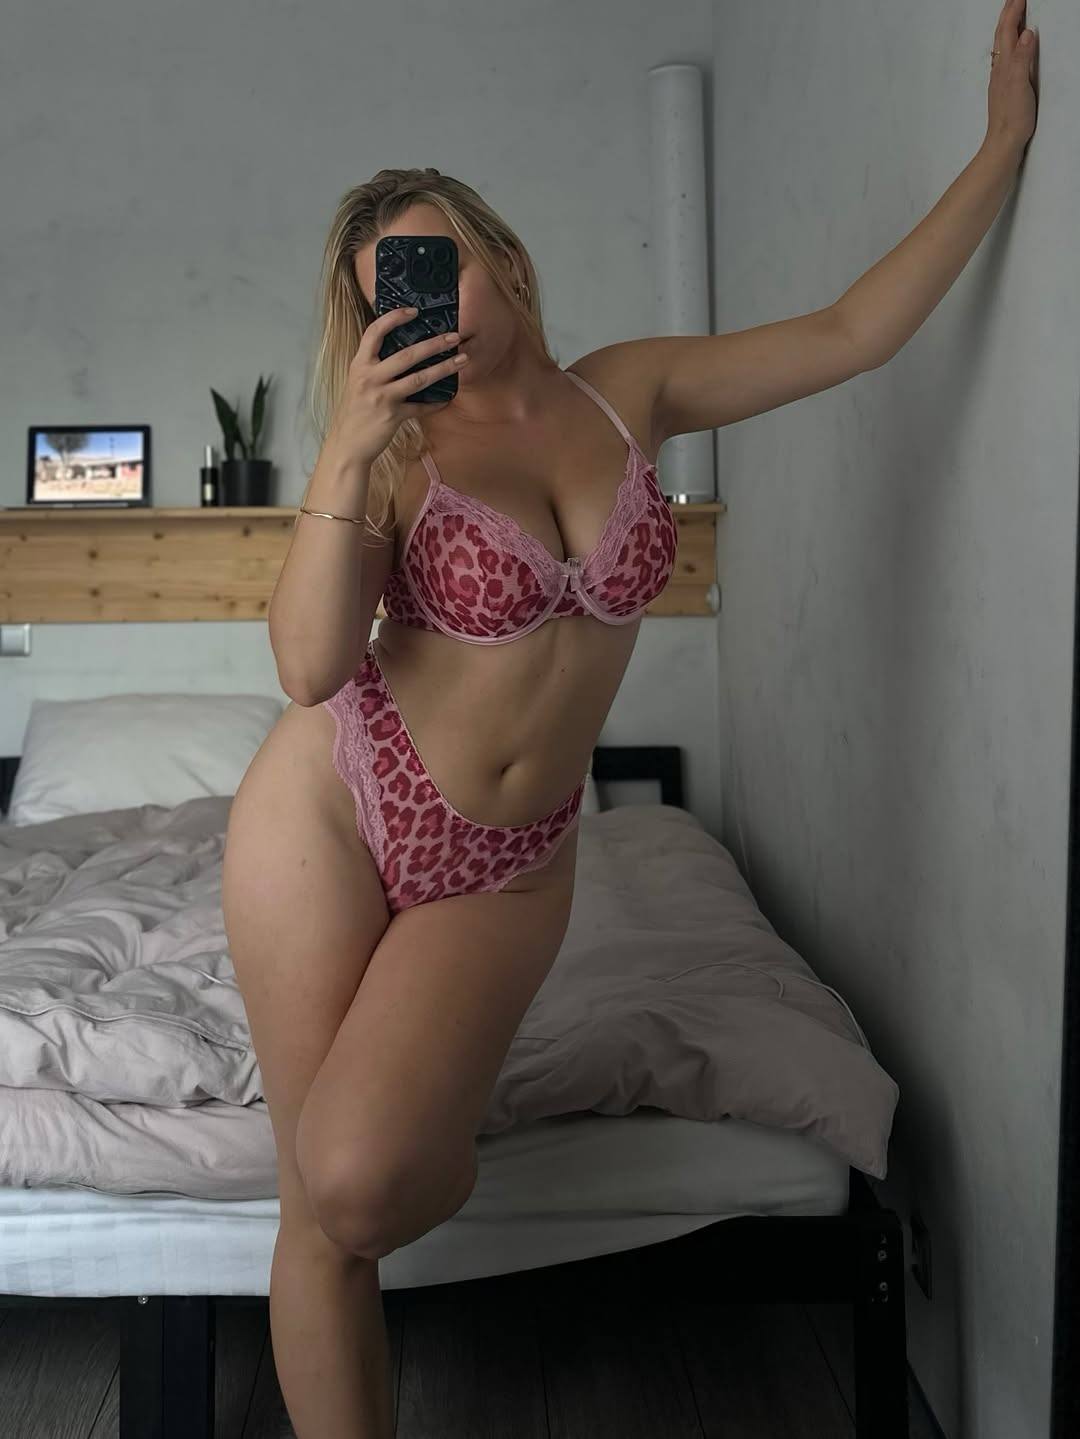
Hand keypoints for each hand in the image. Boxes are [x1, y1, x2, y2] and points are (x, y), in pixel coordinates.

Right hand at [326, 307, 468, 467]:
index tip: (414, 311)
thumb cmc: (354, 412)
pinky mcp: (392, 416)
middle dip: (434, 344)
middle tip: (454, 336)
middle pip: (407, 355)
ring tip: (462, 360)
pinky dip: (435, 404)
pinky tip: (447, 399)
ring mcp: (382, 397)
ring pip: (419, 379)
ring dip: (444, 368)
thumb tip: (402, 352)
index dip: (394, 318)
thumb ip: (374, 366)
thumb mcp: (358, 382)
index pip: (374, 332)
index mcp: (359, 365)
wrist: (346, 445)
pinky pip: (420, 408)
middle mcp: (369, 377)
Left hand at [986, 0, 1038, 155]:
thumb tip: (1025, 34)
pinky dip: (1010, 44)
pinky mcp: (1005, 88)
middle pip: (1001, 36)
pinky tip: (1013, 48)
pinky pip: (1006, 58)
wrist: (1003, 143)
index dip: (1013, 12)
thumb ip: (1022, 58)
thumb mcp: (1020, 83)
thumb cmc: (1012, 117)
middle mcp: (999, 70)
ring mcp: (1001, 79)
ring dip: (1007, 27)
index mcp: (1004, 65)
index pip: (1007, 31)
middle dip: (1008, 14)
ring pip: (1002, 46)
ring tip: (1014, 15)